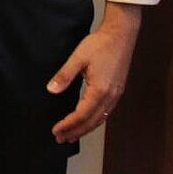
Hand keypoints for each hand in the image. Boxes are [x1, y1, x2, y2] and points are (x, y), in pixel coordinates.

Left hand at [48, 3, 141, 143]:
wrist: (122, 35)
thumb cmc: (100, 44)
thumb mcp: (77, 58)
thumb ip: (64, 75)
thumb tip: (51, 90)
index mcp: (100, 90)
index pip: (81, 115)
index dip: (68, 125)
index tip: (56, 131)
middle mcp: (110, 96)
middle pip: (92, 121)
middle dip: (76, 131)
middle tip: (60, 139)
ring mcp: (116, 94)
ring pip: (100, 118)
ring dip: (85, 128)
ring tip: (71, 135)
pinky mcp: (118, 90)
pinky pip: (106, 112)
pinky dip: (95, 120)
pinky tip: (87, 121)